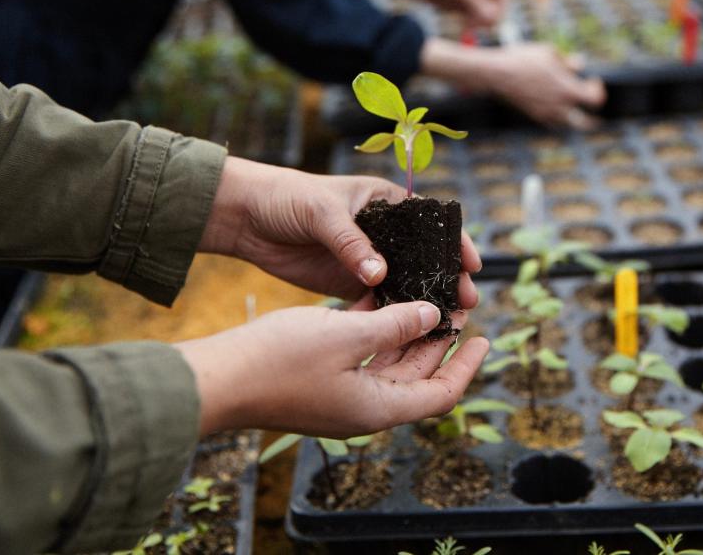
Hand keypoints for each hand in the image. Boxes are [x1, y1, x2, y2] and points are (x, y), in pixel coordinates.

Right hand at [179, 300, 488, 436]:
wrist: (219, 377)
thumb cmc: (280, 360)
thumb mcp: (347, 335)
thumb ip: (395, 325)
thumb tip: (432, 317)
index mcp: (377, 408)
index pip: (440, 395)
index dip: (466, 367)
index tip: (483, 337)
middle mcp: (364, 407)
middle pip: (417, 376)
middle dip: (438, 341)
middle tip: (455, 306)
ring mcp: (341, 394)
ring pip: (388, 362)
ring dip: (407, 331)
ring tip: (424, 295)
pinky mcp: (321, 378)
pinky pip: (360, 354)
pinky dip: (375, 329)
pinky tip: (381, 295)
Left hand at [199, 157, 481, 303]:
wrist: (247, 218)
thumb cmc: (288, 199)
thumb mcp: (322, 213)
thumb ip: (351, 243)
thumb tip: (379, 276)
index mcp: (386, 203)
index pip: (430, 223)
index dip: (454, 242)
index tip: (471, 264)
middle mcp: (385, 233)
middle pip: (425, 258)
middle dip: (447, 278)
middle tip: (465, 302)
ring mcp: (369, 260)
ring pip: (407, 282)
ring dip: (426, 300)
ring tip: (447, 321)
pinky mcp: (351, 283)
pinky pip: (380, 301)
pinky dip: (396, 314)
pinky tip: (412, 330)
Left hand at [358, 0, 508, 27]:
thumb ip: (478, 4)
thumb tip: (493, 19)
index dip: (500, 10)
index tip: (490, 21)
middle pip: (497, 8)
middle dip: (489, 18)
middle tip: (475, 27)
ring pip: (485, 16)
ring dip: (479, 24)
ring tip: (467, 26)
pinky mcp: (463, 6)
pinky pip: (474, 20)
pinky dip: (471, 25)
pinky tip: (463, 27)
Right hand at [482, 44, 605, 128]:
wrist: (497, 74)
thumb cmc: (524, 59)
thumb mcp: (550, 53)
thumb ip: (569, 62)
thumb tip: (580, 65)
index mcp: (567, 90)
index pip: (595, 100)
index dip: (598, 90)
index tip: (593, 80)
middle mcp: (558, 107)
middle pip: (585, 123)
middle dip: (592, 118)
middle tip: (594, 111)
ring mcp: (545, 114)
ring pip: (567, 124)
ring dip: (574, 116)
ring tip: (572, 104)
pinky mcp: (534, 116)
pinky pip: (552, 122)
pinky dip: (558, 117)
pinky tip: (556, 105)